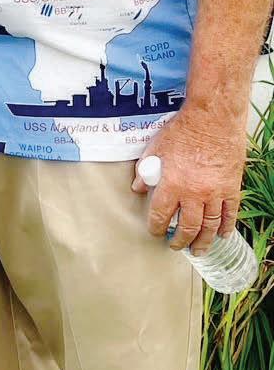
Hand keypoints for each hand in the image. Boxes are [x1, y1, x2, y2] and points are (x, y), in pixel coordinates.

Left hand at [131, 104, 247, 254]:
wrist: (212, 119)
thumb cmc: (183, 130)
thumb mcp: (156, 148)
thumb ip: (145, 170)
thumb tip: (138, 186)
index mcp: (172, 184)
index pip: (161, 216)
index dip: (157, 228)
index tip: (156, 232)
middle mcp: (194, 193)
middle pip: (187, 227)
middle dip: (180, 241)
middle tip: (176, 246)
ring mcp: (215, 193)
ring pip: (209, 226)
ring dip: (203, 241)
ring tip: (197, 250)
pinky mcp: (231, 188)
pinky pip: (230, 214)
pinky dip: (226, 227)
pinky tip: (221, 235)